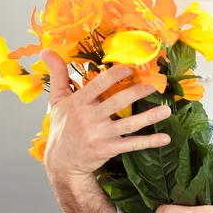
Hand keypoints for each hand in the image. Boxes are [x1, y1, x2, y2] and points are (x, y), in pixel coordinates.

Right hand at [40, 48, 171, 180]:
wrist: (61, 162)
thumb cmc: (62, 127)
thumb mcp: (57, 100)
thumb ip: (57, 74)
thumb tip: (45, 50)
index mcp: (78, 102)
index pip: (99, 84)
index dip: (115, 75)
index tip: (131, 67)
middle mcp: (90, 118)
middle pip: (117, 102)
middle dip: (138, 92)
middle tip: (155, 85)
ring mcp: (100, 135)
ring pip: (129, 124)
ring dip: (149, 117)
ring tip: (167, 110)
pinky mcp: (109, 149)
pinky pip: (132, 144)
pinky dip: (149, 142)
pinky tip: (164, 138)